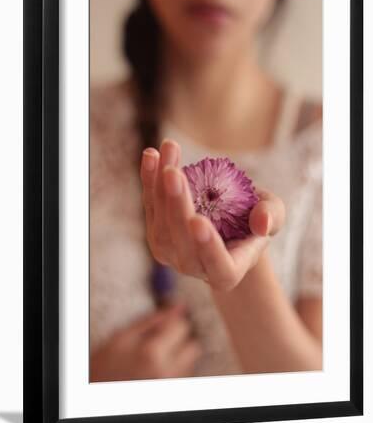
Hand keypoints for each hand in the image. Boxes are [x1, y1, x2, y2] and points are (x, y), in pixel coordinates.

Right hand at [90, 304, 201, 381]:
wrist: (98, 394)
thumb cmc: (105, 365)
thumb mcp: (122, 336)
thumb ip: (152, 320)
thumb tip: (178, 306)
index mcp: (152, 353)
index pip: (181, 326)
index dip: (174, 320)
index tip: (166, 322)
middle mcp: (167, 371)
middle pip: (193, 344)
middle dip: (181, 338)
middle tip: (163, 339)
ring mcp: (171, 385)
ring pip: (191, 361)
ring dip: (180, 354)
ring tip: (158, 356)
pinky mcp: (173, 392)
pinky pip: (186, 374)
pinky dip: (177, 368)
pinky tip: (159, 368)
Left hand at [140, 139, 284, 290]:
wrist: (231, 223)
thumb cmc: (256, 221)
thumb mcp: (273, 215)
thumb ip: (271, 217)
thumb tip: (261, 221)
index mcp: (228, 272)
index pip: (218, 266)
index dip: (208, 246)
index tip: (198, 221)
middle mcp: (195, 267)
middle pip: (181, 240)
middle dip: (176, 204)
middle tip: (173, 173)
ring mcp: (171, 254)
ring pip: (160, 223)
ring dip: (159, 185)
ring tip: (168, 150)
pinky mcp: (157, 235)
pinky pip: (150, 207)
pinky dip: (149, 180)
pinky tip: (151, 155)